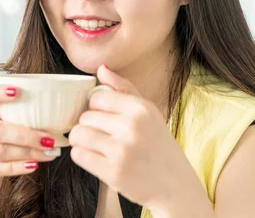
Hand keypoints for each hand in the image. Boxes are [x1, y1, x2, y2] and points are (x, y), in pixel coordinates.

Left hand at [68, 64, 206, 210]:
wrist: (176, 187)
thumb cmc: (158, 146)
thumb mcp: (148, 113)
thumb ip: (123, 88)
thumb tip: (101, 68)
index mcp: (141, 108)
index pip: (96, 97)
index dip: (95, 109)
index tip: (104, 119)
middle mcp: (132, 126)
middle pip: (85, 116)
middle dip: (89, 127)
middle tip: (104, 138)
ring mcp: (122, 150)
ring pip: (78, 134)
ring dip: (82, 142)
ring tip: (96, 147)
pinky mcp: (113, 172)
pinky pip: (78, 155)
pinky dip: (83, 157)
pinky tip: (97, 159)